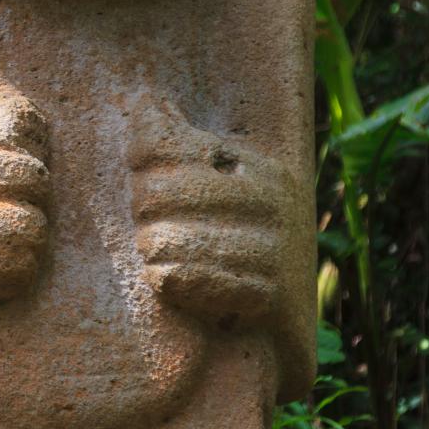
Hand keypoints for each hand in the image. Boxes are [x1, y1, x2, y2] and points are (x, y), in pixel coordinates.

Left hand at [130, 112, 293, 327]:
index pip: (169, 145)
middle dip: (143, 216)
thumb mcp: (220, 187)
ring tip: (161, 259)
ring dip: (152, 255)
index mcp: (260, 168)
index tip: (143, 178)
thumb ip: (179, 144)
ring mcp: (277, 251)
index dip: (142, 163)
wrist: (286, 326)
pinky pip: (185, 281)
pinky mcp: (269, 298)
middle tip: (149, 231)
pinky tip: (172, 282)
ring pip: (166, 242)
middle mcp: (274, 203)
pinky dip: (169, 282)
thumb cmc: (240, 245)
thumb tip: (147, 102)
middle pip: (159, 194)